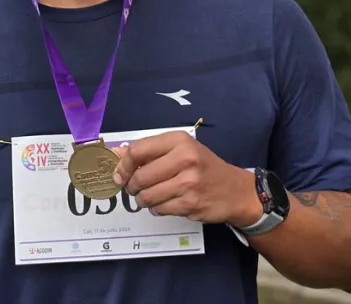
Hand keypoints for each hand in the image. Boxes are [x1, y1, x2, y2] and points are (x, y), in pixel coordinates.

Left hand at [112, 131, 261, 226]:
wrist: (235, 190)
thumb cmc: (203, 167)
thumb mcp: (179, 150)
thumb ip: (148, 151)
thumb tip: (115, 153)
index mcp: (179, 140)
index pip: (137, 151)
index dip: (122, 165)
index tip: (119, 175)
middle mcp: (185, 158)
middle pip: (140, 176)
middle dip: (132, 186)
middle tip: (136, 188)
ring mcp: (189, 182)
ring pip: (147, 196)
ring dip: (144, 200)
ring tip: (153, 196)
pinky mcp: (191, 204)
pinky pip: (159, 209)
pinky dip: (158, 208)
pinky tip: (168, 202)